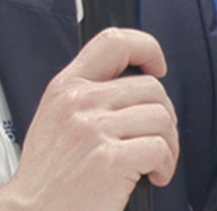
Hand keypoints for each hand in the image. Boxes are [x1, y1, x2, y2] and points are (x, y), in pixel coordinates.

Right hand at [0, 28, 178, 210]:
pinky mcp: (111, 158)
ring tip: (153, 162)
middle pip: (151, 88)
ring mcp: (94, 128)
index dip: (146, 48)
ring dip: (168, 144)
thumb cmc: (48, 176)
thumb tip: (130, 88)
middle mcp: (79, 101)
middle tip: (155, 139)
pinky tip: (153, 176)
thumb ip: (86, 96)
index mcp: (66, 87)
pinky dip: (165, 165)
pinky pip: (160, 148)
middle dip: (164, 116)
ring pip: (161, 117)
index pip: (113, 42)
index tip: (157, 66)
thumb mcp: (55, 118)